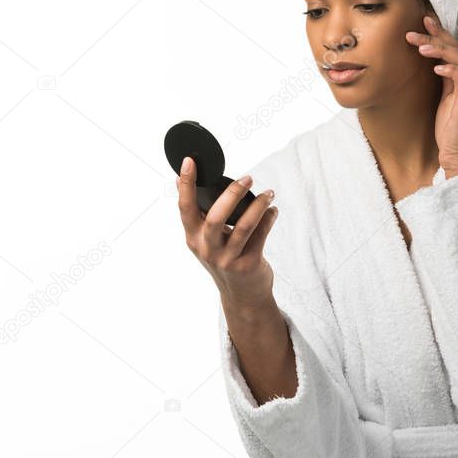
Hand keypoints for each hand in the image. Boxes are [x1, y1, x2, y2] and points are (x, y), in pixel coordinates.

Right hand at [176, 156, 278, 309]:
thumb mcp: (206, 240)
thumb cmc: (224, 259)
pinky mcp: (248, 265)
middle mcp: (207, 249)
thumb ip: (200, 215)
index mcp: (193, 238)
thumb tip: (186, 181)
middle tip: (247, 177)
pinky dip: (269, 219)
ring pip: (244, 226)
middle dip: (232, 194)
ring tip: (268, 193)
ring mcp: (227, 259)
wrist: (243, 296)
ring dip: (258, 206)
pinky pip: (261, 235)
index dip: (186, 184)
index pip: (185, 207)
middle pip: (216, 217)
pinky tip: (272, 210)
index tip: (189, 161)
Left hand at [405, 15, 457, 175]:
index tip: (424, 21)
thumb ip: (442, 78)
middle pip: (456, 49)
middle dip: (435, 37)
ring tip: (420, 48)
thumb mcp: (443, 97)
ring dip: (441, 51)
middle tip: (413, 32)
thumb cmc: (449, 127)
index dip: (440, 33)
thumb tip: (429, 59)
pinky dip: (451, 70)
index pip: (453, 48)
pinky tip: (436, 68)